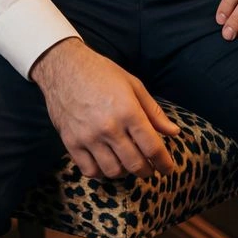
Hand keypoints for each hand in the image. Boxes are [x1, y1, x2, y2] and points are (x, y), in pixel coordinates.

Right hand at [30, 38, 179, 178]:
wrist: (64, 66)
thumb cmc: (102, 73)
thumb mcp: (133, 84)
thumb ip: (153, 111)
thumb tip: (173, 132)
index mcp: (128, 111)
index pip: (152, 147)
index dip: (164, 163)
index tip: (168, 168)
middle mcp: (109, 127)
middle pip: (135, 164)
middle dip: (147, 170)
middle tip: (149, 168)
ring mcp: (88, 137)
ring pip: (113, 171)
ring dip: (125, 171)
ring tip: (127, 163)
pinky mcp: (71, 142)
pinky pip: (90, 170)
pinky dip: (101, 171)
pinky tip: (105, 161)